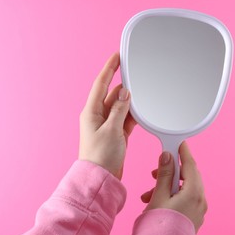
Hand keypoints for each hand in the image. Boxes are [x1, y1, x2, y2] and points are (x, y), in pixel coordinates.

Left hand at [79, 52, 136, 179]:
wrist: (101, 178)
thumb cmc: (101, 156)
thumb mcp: (112, 130)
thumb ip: (119, 109)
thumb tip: (124, 92)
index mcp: (91, 112)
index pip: (101, 84)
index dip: (109, 68)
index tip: (117, 56)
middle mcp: (98, 116)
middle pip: (112, 94)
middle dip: (124, 86)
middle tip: (136, 75)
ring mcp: (107, 125)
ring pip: (121, 106)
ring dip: (130, 101)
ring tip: (142, 93)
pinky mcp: (115, 133)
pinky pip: (125, 118)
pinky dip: (133, 114)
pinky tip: (142, 111)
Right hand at [141, 142, 207, 232]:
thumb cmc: (160, 225)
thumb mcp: (160, 196)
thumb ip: (165, 174)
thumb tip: (168, 156)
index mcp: (194, 192)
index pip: (190, 165)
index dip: (183, 152)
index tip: (179, 143)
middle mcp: (200, 200)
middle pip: (189, 176)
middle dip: (172, 171)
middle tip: (157, 170)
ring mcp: (199, 210)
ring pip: (185, 188)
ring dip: (169, 185)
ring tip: (150, 192)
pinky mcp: (194, 216)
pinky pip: (186, 199)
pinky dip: (173, 195)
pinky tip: (157, 201)